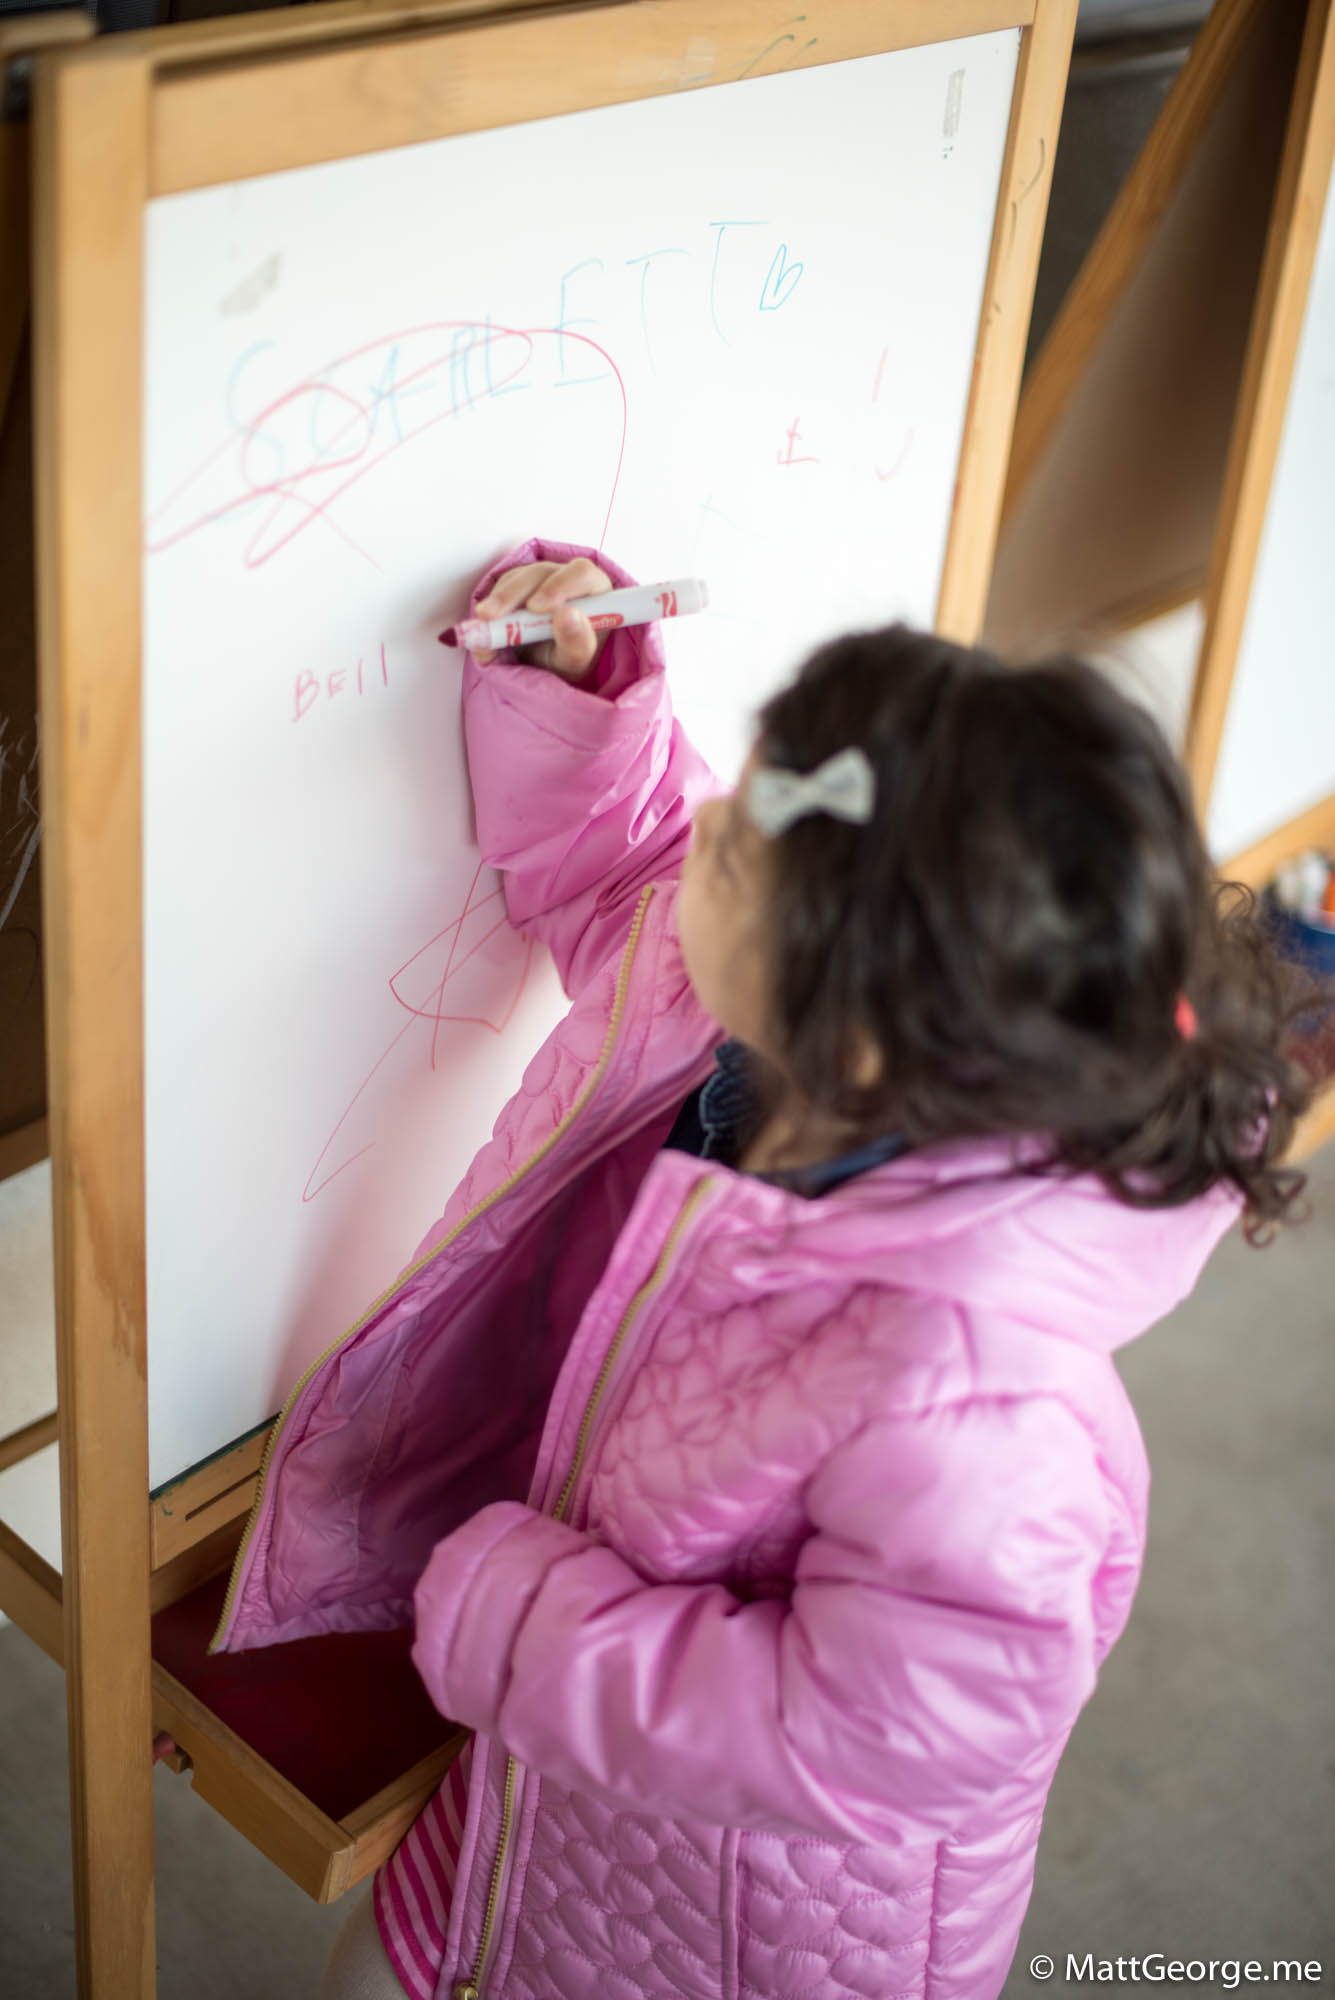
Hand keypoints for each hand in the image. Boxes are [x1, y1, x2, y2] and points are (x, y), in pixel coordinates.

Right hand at [472, 557, 614, 682]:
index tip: (535, 608)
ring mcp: (540, 578)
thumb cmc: (569, 658)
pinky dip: (490, 608)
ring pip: (517, 579)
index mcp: (593, 589)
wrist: (547, 664)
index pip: (580, 574)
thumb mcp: (576, 661)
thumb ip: (577, 643)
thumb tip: (567, 617)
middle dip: (513, 595)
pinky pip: (501, 588)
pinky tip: (484, 628)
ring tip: (483, 625)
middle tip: (491, 617)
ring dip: (498, 600)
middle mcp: (566, 577)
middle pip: (540, 573)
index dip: (557, 586)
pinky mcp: (517, 584)